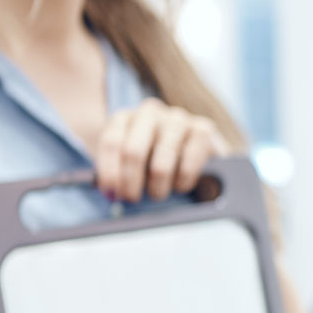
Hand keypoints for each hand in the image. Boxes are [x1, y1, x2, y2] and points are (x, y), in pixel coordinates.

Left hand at [96, 99, 228, 202]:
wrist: (196, 148)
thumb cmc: (155, 157)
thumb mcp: (131, 161)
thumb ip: (118, 173)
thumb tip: (111, 197)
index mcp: (125, 118)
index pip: (111, 142)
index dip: (109, 172)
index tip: (112, 194)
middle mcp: (149, 113)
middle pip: (133, 152)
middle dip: (130, 181)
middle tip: (132, 199)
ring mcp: (177, 119)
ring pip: (161, 162)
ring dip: (157, 186)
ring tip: (158, 195)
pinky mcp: (202, 129)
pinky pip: (189, 163)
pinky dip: (182, 181)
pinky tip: (180, 186)